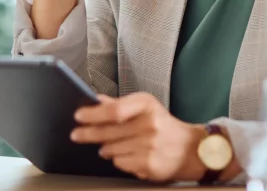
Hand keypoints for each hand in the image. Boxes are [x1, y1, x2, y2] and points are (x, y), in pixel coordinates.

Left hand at [71, 93, 205, 181]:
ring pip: (111, 149)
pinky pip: (120, 163)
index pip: (114, 110)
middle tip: (76, 135)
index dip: (93, 114)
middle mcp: (149, 124)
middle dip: (88, 133)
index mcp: (146, 105)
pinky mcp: (148, 164)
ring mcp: (149, 146)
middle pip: (109, 131)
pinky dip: (118, 160)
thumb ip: (120, 104)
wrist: (190, 150)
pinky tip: (128, 154)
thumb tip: (96, 100)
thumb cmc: (163, 125)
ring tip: (110, 145)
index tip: (78, 116)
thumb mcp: (145, 107)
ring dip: (105, 148)